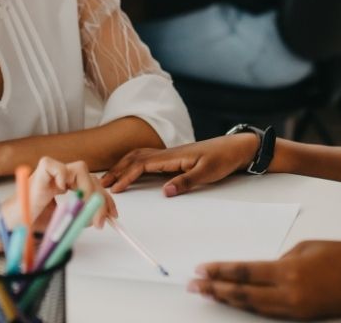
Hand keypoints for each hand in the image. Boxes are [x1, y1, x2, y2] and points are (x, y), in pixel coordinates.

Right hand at [6, 156, 118, 229]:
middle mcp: (62, 177)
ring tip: (83, 208)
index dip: (105, 199)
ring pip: (80, 168)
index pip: (94, 185)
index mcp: (68, 186)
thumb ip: (81, 216)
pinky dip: (62, 175)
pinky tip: (60, 191)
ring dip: (87, 189)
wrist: (13, 224)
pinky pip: (56, 165)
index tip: (113, 215)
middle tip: (101, 221)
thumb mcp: (65, 221)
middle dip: (100, 199)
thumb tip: (98, 216)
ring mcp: (51, 172)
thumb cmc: (33, 221)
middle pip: (91, 177)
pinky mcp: (40, 171)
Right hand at [100, 134, 257, 196]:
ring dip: (124, 165)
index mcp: (173, 156)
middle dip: (117, 170)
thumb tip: (165, 192)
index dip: (126, 176)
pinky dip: (135, 163)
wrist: (237, 148)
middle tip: (103, 184)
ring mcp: (171, 154)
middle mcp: (168, 153)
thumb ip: (186, 182)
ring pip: (140, 155)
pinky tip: (132, 171)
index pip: (142, 164)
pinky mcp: (175, 157)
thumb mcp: (208, 173)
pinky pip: (148, 158)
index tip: (115, 188)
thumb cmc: (224, 158)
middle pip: (135, 157)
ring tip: (111, 178)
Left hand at [188, 241, 340, 319]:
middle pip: (243, 294)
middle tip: (194, 286)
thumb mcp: (307, 247)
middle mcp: (289, 294)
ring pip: (254, 306)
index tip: (201, 270)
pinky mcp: (304, 316)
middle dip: (216, 289)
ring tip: (210, 294)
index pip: (244, 273)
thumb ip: (282, 260)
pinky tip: (238, 303)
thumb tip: (265, 270)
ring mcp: (296, 309)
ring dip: (230, 300)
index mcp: (288, 271)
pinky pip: (270, 312)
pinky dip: (251, 307)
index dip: (220, 272)